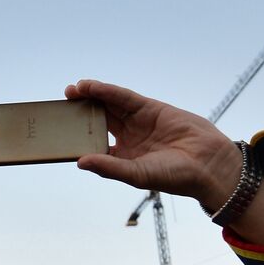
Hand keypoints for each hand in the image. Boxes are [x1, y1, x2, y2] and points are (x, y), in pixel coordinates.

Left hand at [64, 79, 241, 204]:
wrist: (208, 163)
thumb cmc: (174, 176)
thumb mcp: (137, 174)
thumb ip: (109, 167)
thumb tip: (79, 162)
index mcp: (121, 159)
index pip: (92, 146)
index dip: (75, 139)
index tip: (55, 134)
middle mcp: (126, 140)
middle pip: (96, 123)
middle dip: (78, 114)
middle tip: (59, 107)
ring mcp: (137, 122)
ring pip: (108, 107)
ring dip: (90, 98)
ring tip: (71, 92)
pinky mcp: (149, 108)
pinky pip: (123, 98)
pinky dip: (107, 91)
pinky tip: (90, 87)